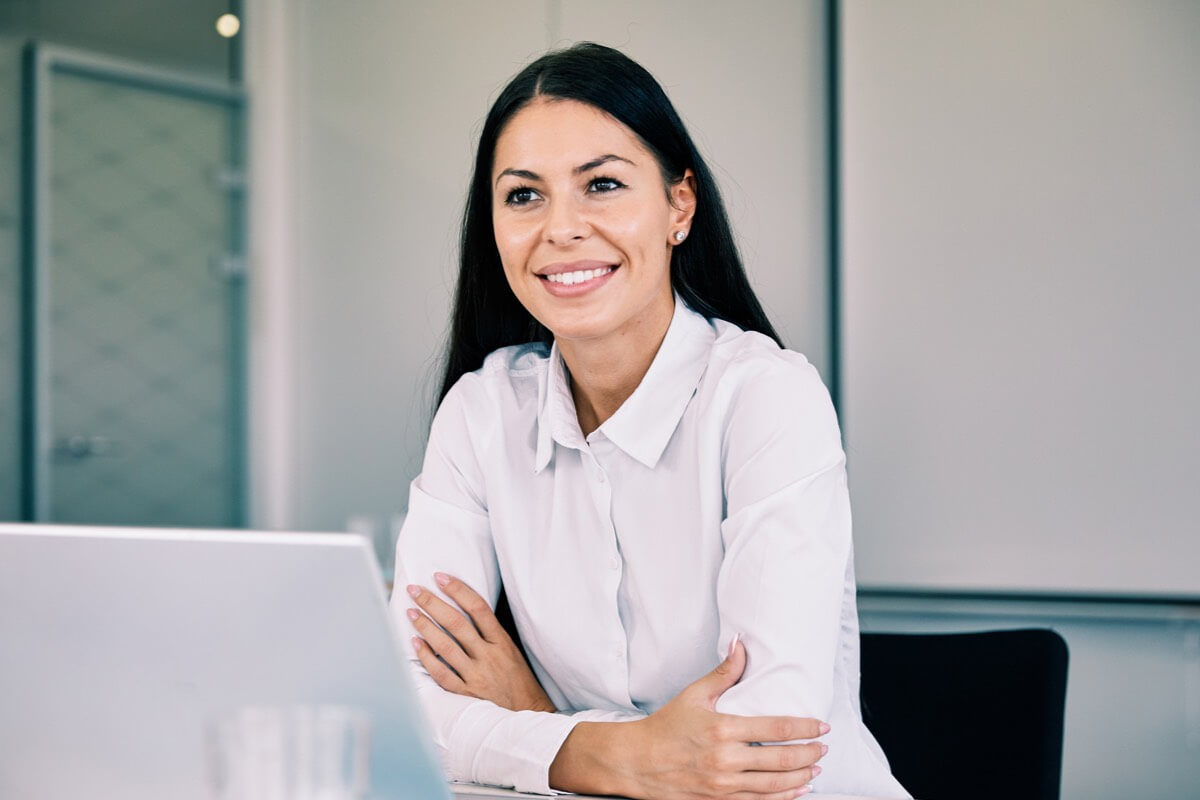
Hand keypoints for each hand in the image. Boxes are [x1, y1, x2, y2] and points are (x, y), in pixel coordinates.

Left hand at [405, 573, 555, 712]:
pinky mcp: (465, 694)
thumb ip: (491, 634)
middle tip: (415, 590)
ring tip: (410, 612)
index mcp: (502, 642)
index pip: (478, 608)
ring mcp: (476, 676)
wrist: (528, 717)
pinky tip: (415, 643)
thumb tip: (464, 611)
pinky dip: (427, 657)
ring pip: (445, 647)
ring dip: (425, 627)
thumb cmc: (519, 682)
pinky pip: (441, 673)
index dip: (458, 590)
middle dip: (433, 604)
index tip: (440, 577)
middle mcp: (489, 656)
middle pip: (457, 624)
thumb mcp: (512, 652)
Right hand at [549, 639, 827, 799]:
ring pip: (774, 785)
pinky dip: (783, 798)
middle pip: (782, 760)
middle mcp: (725, 759)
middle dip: (809, 754)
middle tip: (824, 748)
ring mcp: (723, 785)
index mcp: (722, 729)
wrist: (638, 762)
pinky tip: (797, 790)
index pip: (776, 729)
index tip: (822, 726)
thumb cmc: (666, 726)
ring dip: (801, 777)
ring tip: (816, 769)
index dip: (805, 728)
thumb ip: (724, 673)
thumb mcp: (694, 695)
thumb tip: (740, 644)